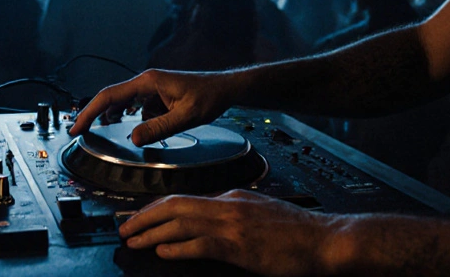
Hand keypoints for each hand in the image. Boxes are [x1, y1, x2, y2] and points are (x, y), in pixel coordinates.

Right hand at [68, 69, 235, 145]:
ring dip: (116, 117)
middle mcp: (146, 82)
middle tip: (80, 132)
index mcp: (148, 82)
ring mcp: (151, 88)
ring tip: (105, 132)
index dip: (90, 111)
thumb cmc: (208, 97)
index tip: (77, 126)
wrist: (225, 89)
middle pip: (112, 98)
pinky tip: (142, 128)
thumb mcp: (185, 117)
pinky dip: (135, 119)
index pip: (110, 96)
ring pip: (125, 104)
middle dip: (95, 115)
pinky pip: (139, 108)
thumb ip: (159, 128)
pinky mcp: (157, 95)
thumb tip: (133, 138)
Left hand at [119, 190, 348, 275]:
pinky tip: (162, 252)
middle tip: (124, 227)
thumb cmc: (297, 232)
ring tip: (132, 240)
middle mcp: (228, 205)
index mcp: (232, 197)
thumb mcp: (259, 212)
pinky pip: (200, 244)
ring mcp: (233, 224)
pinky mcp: (239, 246)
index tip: (139, 217)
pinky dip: (176, 248)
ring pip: (181, 222)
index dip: (156, 208)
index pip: (184, 199)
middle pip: (175, 205)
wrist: (325, 240)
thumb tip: (207, 222)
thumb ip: (233, 213)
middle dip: (144, 216)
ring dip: (151, 231)